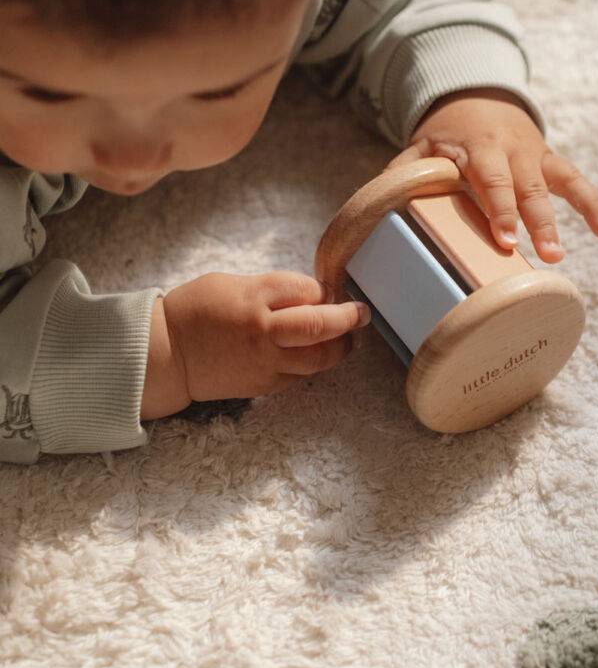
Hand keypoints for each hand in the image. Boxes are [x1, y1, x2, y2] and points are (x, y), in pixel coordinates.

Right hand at [161, 271, 370, 402]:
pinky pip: (301, 374)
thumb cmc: (194, 310)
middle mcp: (263, 331)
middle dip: (349, 317)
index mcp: (253, 298)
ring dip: (340, 346)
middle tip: (361, 313)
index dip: (324, 290)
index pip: (307, 290)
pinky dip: (314, 363)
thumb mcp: (231, 283)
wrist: (166, 356)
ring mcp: (265, 362)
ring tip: (348, 337)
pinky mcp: (265, 385)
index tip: (330, 290)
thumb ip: (271, 288)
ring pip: (319, 357)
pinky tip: (315, 353)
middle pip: (321, 325)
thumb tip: (309, 294)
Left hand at [384, 87, 597, 263]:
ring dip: (586, 208)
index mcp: (479, 148)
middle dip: (542, 221)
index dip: (500, 211)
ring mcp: (536, 155)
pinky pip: (577, 179)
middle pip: (531, 189)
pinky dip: (597, 200)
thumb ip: (405, 175)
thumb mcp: (420, 148)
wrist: (474, 94)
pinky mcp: (551, 160)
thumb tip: (379, 207)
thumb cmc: (445, 134)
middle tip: (553, 254)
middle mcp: (513, 151)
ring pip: (564, 181)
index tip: (507, 241)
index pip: (491, 182)